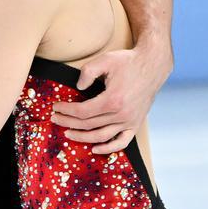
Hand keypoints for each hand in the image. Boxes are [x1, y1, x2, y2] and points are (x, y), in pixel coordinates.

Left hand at [50, 47, 169, 153]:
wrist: (152, 66)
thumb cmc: (127, 62)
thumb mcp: (105, 60)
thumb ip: (88, 72)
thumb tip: (78, 87)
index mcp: (112, 99)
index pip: (82, 111)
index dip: (66, 110)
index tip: (56, 107)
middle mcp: (121, 114)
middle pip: (88, 124)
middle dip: (68, 122)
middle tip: (55, 118)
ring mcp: (129, 121)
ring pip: (101, 136)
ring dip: (82, 137)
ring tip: (68, 133)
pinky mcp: (135, 124)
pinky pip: (122, 142)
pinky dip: (108, 148)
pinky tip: (95, 148)